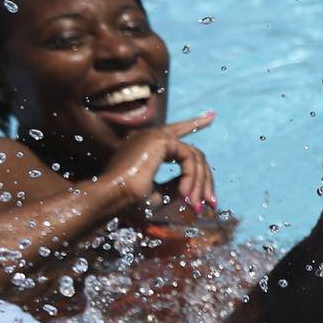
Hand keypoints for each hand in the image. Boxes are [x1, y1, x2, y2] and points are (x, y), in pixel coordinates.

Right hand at [91, 111, 216, 217]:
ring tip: (195, 204)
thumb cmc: (128, 201)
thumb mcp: (158, 193)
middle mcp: (150, 136)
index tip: (211, 117)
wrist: (111, 199)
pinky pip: (189, 158)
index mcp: (146, 146)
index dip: (194, 124)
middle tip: (212, 202)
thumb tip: (194, 185)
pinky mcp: (160, 140)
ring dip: (199, 184)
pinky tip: (185, 194)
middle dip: (205, 178)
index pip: (175, 131)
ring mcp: (155, 135)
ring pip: (194, 157)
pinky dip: (192, 178)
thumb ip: (176, 184)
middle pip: (191, 151)